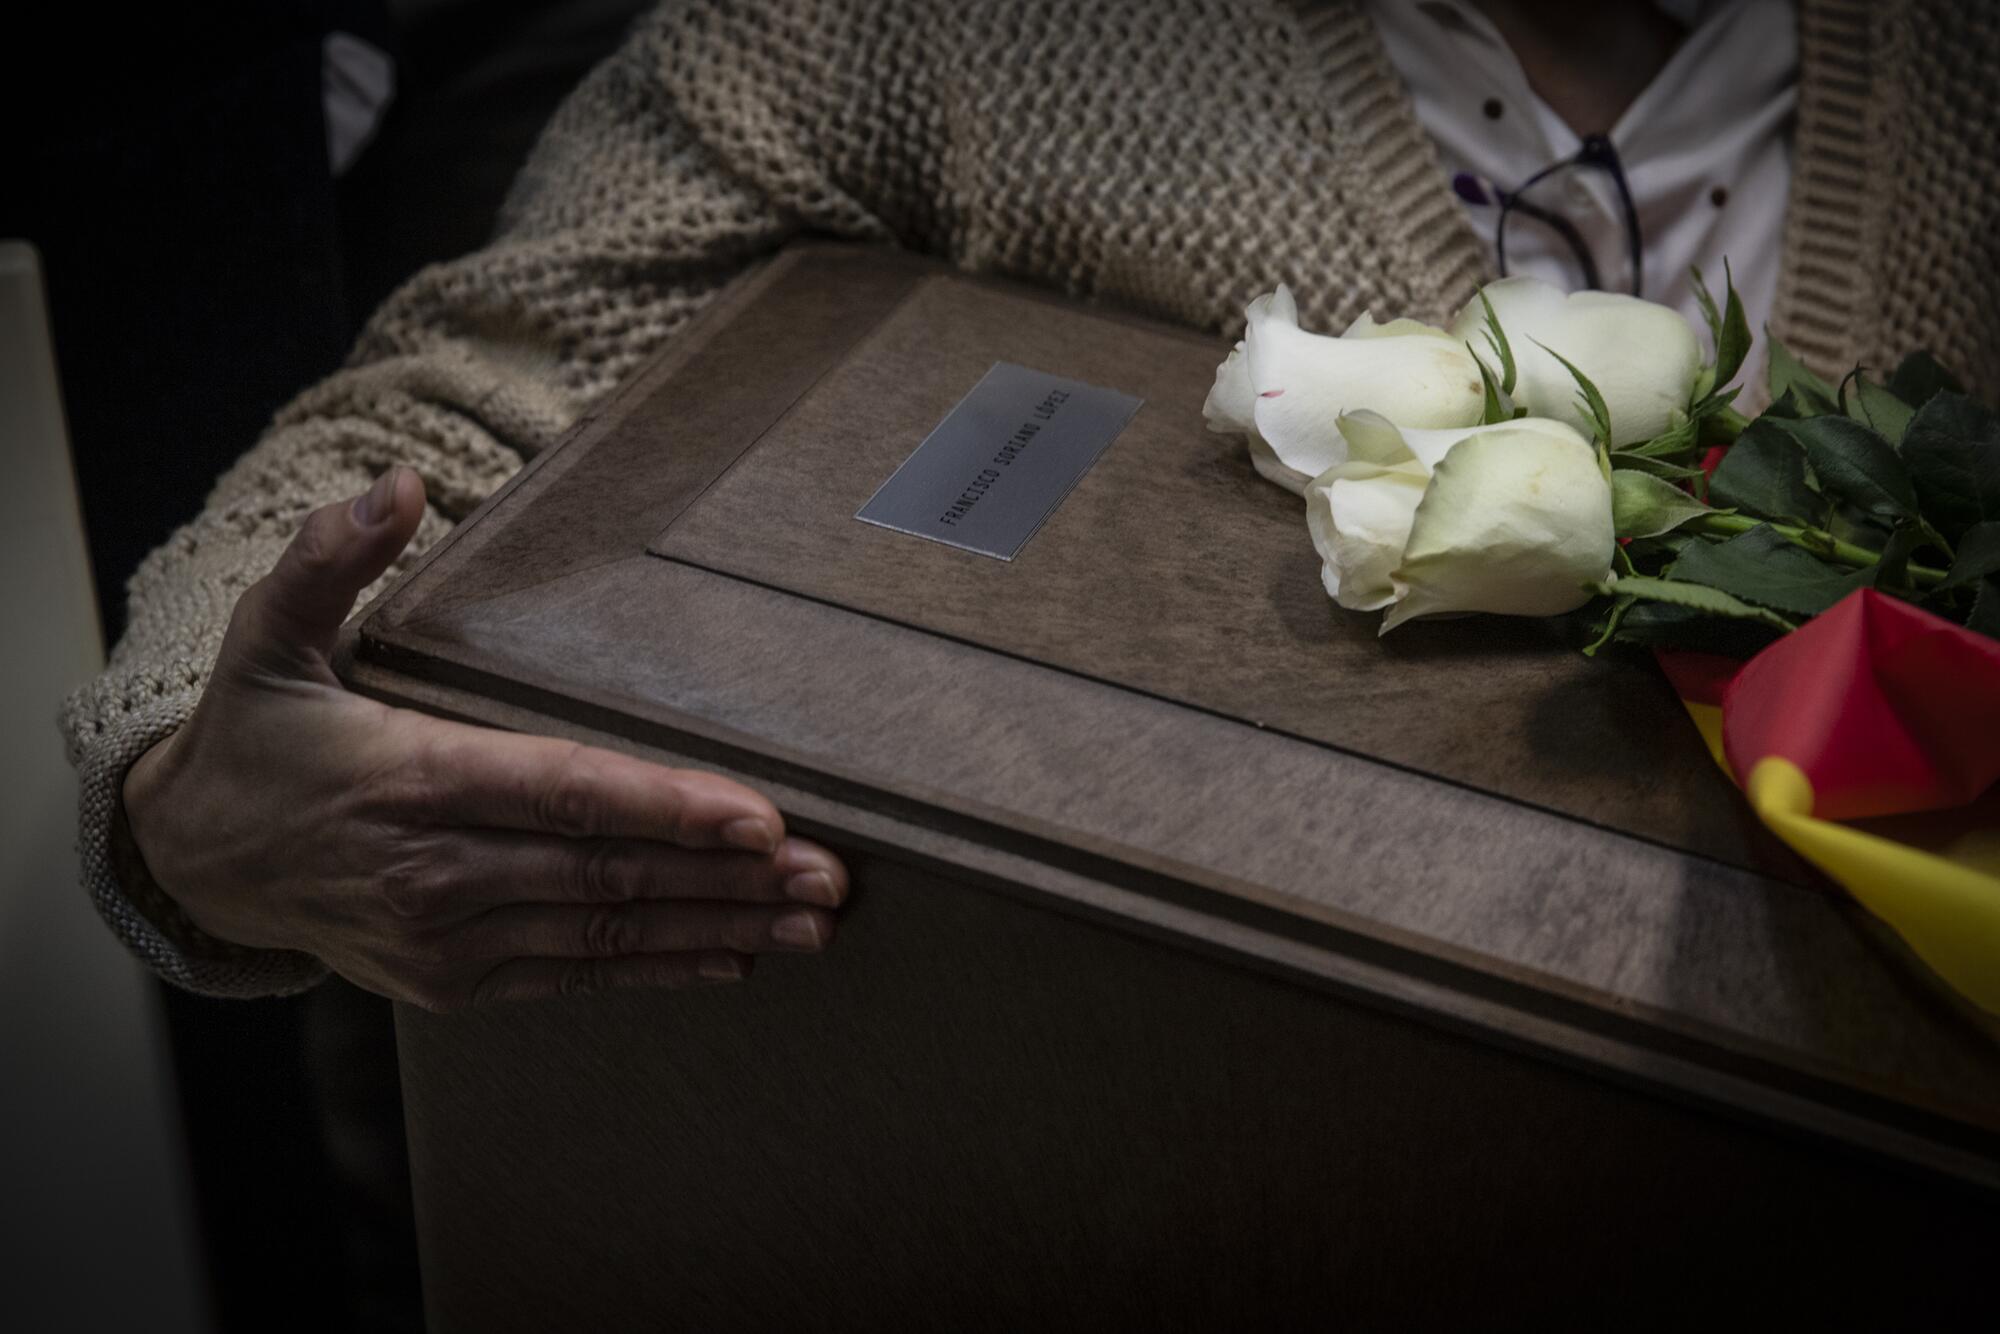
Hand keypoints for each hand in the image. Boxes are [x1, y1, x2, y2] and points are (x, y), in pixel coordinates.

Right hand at [121, 467, 846, 1008]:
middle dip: (728, 877)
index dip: (667, 806)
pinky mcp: (456, 982)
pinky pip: (576, 974)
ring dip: (718, 927)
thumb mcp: (266, 635)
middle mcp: (435, 873)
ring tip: (813, 922)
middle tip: (830, 875)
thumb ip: (330, 559)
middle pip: (608, 873)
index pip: (562, 792)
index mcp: (410, 780)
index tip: (759, 818)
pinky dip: (657, 967)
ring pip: (607, 930)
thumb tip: (400, 484)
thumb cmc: (257, 735)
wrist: (197, 860)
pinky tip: (735, 956)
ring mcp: (447, 940)